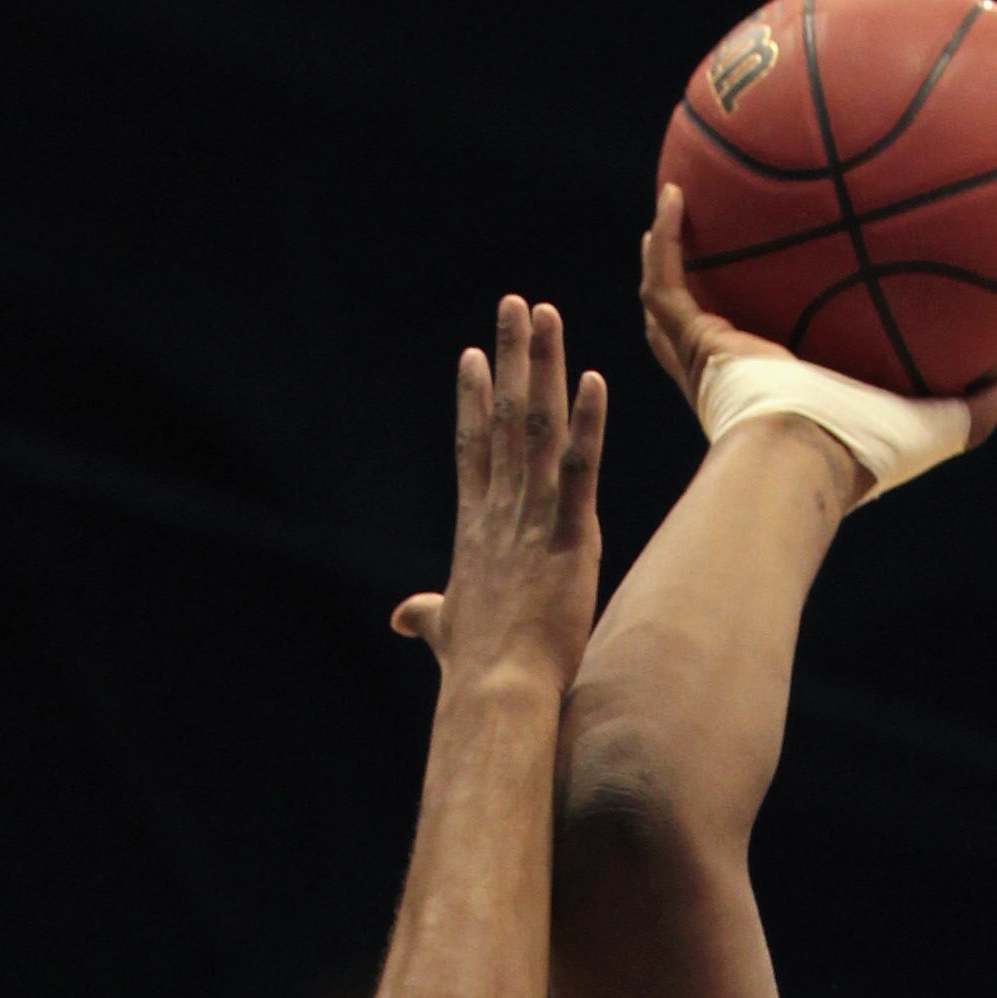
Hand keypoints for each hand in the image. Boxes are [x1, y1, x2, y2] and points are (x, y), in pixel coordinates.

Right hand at [385, 294, 606, 692]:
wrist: (496, 692)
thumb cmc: (474, 668)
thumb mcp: (446, 630)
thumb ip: (427, 614)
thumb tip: (402, 617)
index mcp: (475, 526)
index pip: (473, 447)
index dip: (474, 399)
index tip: (474, 355)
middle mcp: (500, 509)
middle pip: (506, 418)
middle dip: (511, 357)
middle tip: (516, 304)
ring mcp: (533, 518)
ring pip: (539, 427)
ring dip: (544, 367)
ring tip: (546, 315)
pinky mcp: (569, 536)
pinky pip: (580, 469)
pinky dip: (587, 424)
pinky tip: (594, 380)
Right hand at [640, 182, 996, 466]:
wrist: (808, 456)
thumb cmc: (865, 453)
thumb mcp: (935, 428)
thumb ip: (976, 407)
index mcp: (782, 400)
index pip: (768, 366)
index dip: (766, 335)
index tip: (776, 300)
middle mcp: (735, 381)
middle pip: (702, 335)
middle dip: (697, 298)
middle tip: (704, 251)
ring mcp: (710, 361)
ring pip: (671, 304)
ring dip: (666, 258)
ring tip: (671, 210)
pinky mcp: (699, 342)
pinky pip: (669, 281)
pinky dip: (667, 237)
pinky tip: (675, 191)